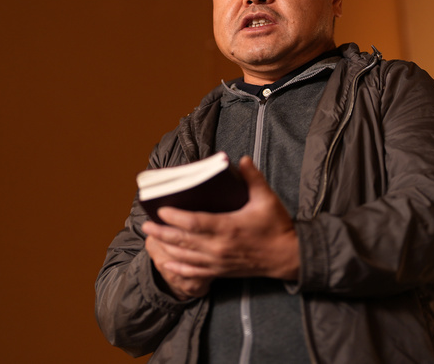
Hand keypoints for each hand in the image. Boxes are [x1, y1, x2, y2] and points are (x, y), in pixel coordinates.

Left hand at [142, 156, 299, 299]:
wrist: (288, 257)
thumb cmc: (277, 227)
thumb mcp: (267, 199)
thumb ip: (253, 178)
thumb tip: (242, 159)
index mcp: (228, 228)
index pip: (194, 223)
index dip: (175, 217)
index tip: (161, 210)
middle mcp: (219, 247)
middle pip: (183, 241)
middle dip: (162, 233)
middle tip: (145, 225)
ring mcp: (219, 262)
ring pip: (185, 257)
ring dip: (166, 248)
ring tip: (151, 239)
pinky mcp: (221, 271)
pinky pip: (195, 273)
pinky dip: (178, 268)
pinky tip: (166, 263)